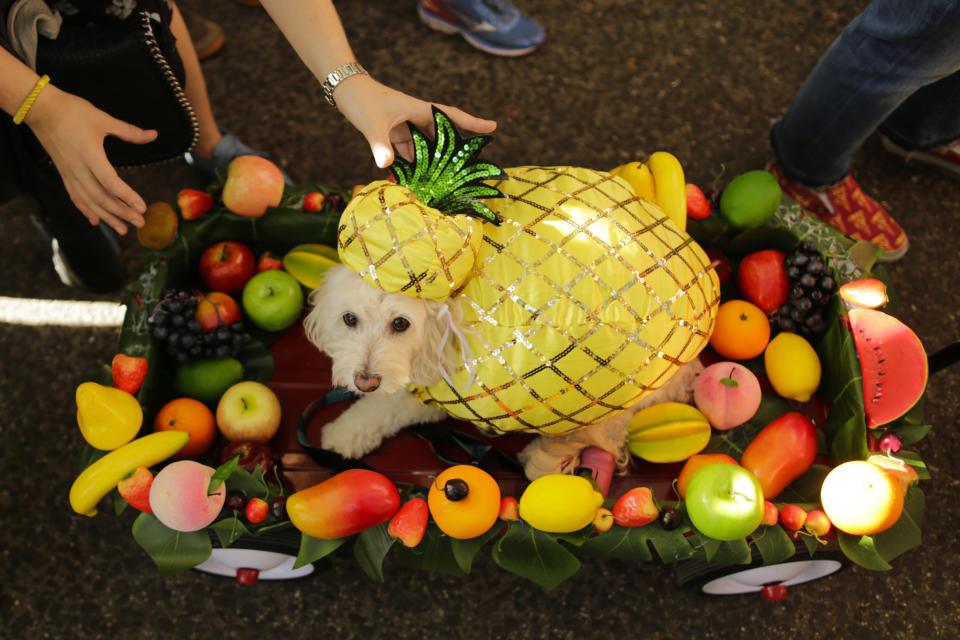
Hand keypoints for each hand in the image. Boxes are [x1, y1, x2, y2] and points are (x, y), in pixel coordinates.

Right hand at [25, 85, 157, 233]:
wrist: (40, 109)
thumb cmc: (72, 111)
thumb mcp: (103, 119)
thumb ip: (129, 131)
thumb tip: (154, 134)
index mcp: (90, 154)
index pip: (110, 182)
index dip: (127, 196)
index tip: (142, 207)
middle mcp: (78, 168)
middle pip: (101, 197)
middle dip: (121, 213)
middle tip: (140, 223)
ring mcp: (69, 173)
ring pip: (88, 201)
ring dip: (106, 217)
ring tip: (123, 229)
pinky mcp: (64, 174)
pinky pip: (75, 196)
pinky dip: (86, 210)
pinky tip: (95, 221)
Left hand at [334, 75, 495, 167]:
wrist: (344, 92)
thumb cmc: (362, 101)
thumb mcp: (372, 125)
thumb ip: (380, 147)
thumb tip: (386, 166)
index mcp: (418, 109)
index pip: (451, 116)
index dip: (472, 122)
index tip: (493, 127)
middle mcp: (416, 118)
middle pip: (441, 136)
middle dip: (452, 152)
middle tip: (466, 169)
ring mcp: (406, 127)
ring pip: (425, 147)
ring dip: (431, 162)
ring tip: (441, 182)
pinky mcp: (395, 134)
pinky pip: (410, 152)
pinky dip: (413, 164)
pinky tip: (415, 180)